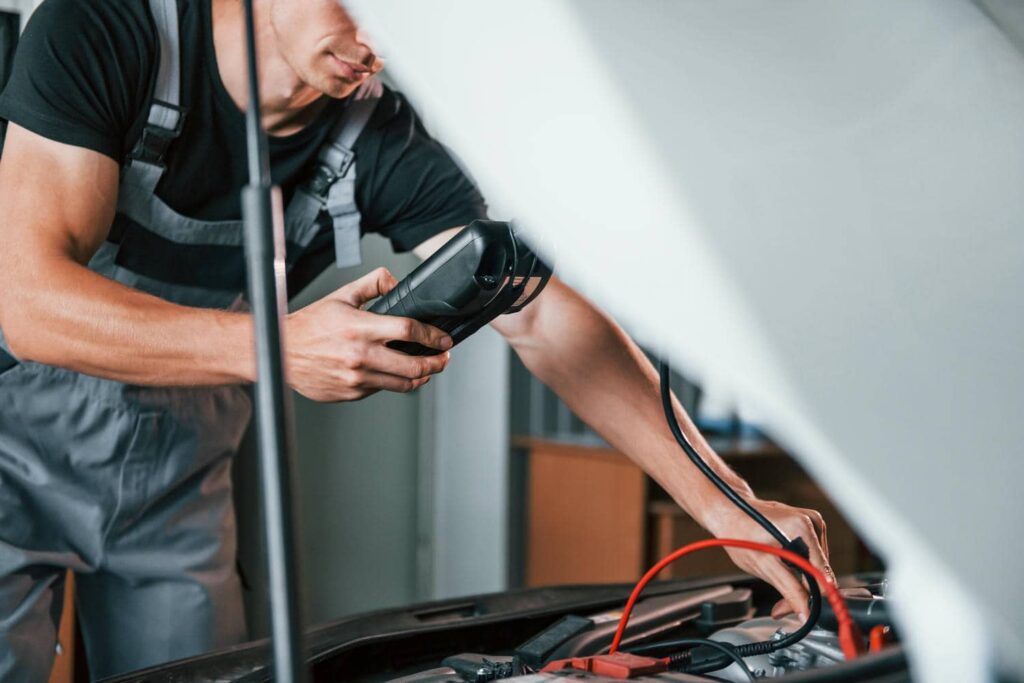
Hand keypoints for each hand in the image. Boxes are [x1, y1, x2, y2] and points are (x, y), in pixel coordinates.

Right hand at [285, 267, 452, 401]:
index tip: (444, 339)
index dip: (432, 335)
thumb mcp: (341, 295)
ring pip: (402, 384)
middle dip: (436, 362)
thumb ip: (372, 284)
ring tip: (428, 369)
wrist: (280, 352)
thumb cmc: (309, 325)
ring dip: (422, 377)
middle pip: (413, 365)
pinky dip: (393, 382)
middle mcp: (359, 356)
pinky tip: (395, 373)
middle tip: (444, 358)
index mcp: (359, 328)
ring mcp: (356, 379)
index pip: (408, 330)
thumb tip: (395, 282)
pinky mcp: (351, 393)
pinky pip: (381, 389)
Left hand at [701, 496, 831, 619]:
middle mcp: (813, 523)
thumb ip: (789, 589)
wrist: (729, 511)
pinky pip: (810, 557)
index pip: (823, 575)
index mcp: (804, 528)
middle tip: (780, 607)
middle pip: (820, 572)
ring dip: (799, 582)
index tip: (801, 613)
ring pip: (816, 567)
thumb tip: (806, 613)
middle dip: (802, 592)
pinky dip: (798, 570)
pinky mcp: (807, 527)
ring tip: (777, 586)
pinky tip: (782, 572)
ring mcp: (811, 523)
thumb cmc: (739, 532)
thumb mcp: (763, 565)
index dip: (814, 599)